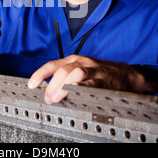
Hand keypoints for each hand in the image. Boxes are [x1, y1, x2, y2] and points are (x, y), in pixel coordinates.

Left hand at [27, 55, 157, 103]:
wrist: (126, 75)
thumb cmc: (100, 74)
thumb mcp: (81, 69)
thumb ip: (65, 76)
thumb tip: (48, 90)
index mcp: (74, 60)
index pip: (52, 64)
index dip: (40, 74)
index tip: (31, 85)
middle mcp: (82, 63)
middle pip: (62, 69)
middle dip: (52, 84)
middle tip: (48, 97)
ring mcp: (93, 71)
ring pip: (75, 74)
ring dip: (63, 86)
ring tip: (57, 98)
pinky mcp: (103, 81)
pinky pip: (91, 84)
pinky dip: (81, 89)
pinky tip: (75, 96)